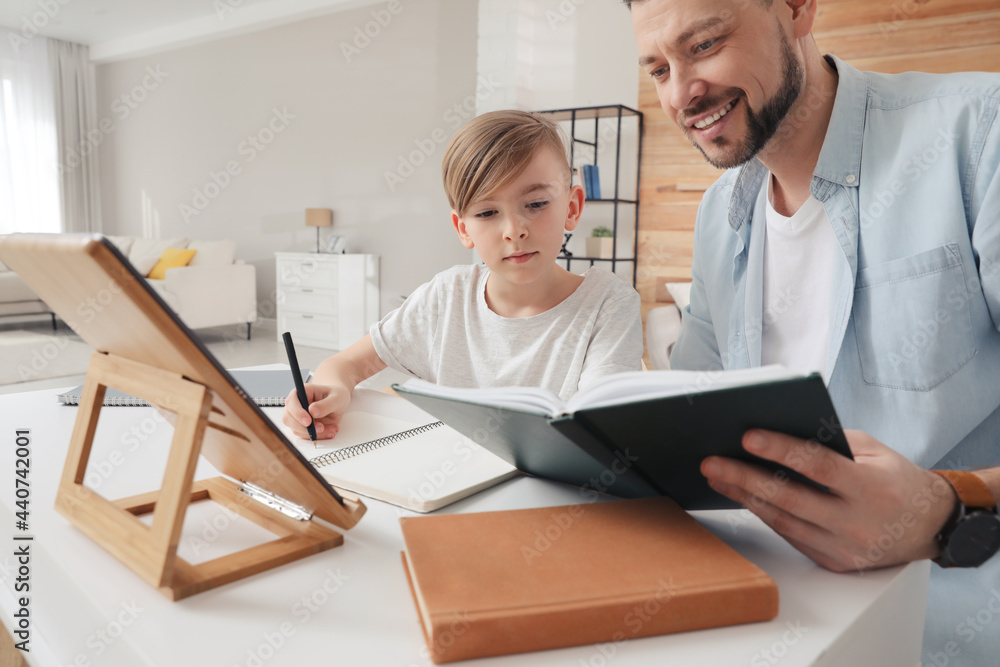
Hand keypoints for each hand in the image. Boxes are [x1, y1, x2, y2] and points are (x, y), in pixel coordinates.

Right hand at [281, 383, 350, 440]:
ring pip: (296, 429)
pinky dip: (318, 436)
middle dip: (304, 427)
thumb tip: (312, 411)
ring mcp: (297, 416)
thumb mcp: (337, 398)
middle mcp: (296, 404)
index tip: (308, 421)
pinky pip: (305, 435)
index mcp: (302, 392)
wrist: (338, 404)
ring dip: (314, 433)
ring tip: (332, 429)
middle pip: (288, 418)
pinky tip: (330, 431)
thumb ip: (326, 404)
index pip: (291, 402)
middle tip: (321, 428)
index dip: (298, 413)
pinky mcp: (301, 427)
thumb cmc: (336, 396)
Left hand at [700, 429, 957, 571]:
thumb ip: (831, 442)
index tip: (748, 436)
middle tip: (712, 462)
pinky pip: (790, 535)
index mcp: (872, 489)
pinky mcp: (834, 562)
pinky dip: (764, 513)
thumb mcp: (873, 451)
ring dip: (745, 497)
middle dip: (745, 478)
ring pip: (783, 521)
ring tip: (717, 476)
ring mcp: (844, 548)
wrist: (930, 526)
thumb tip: (778, 430)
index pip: (819, 468)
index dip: (781, 451)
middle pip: (790, 499)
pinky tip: (743, 496)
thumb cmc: (897, 479)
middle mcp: (857, 524)